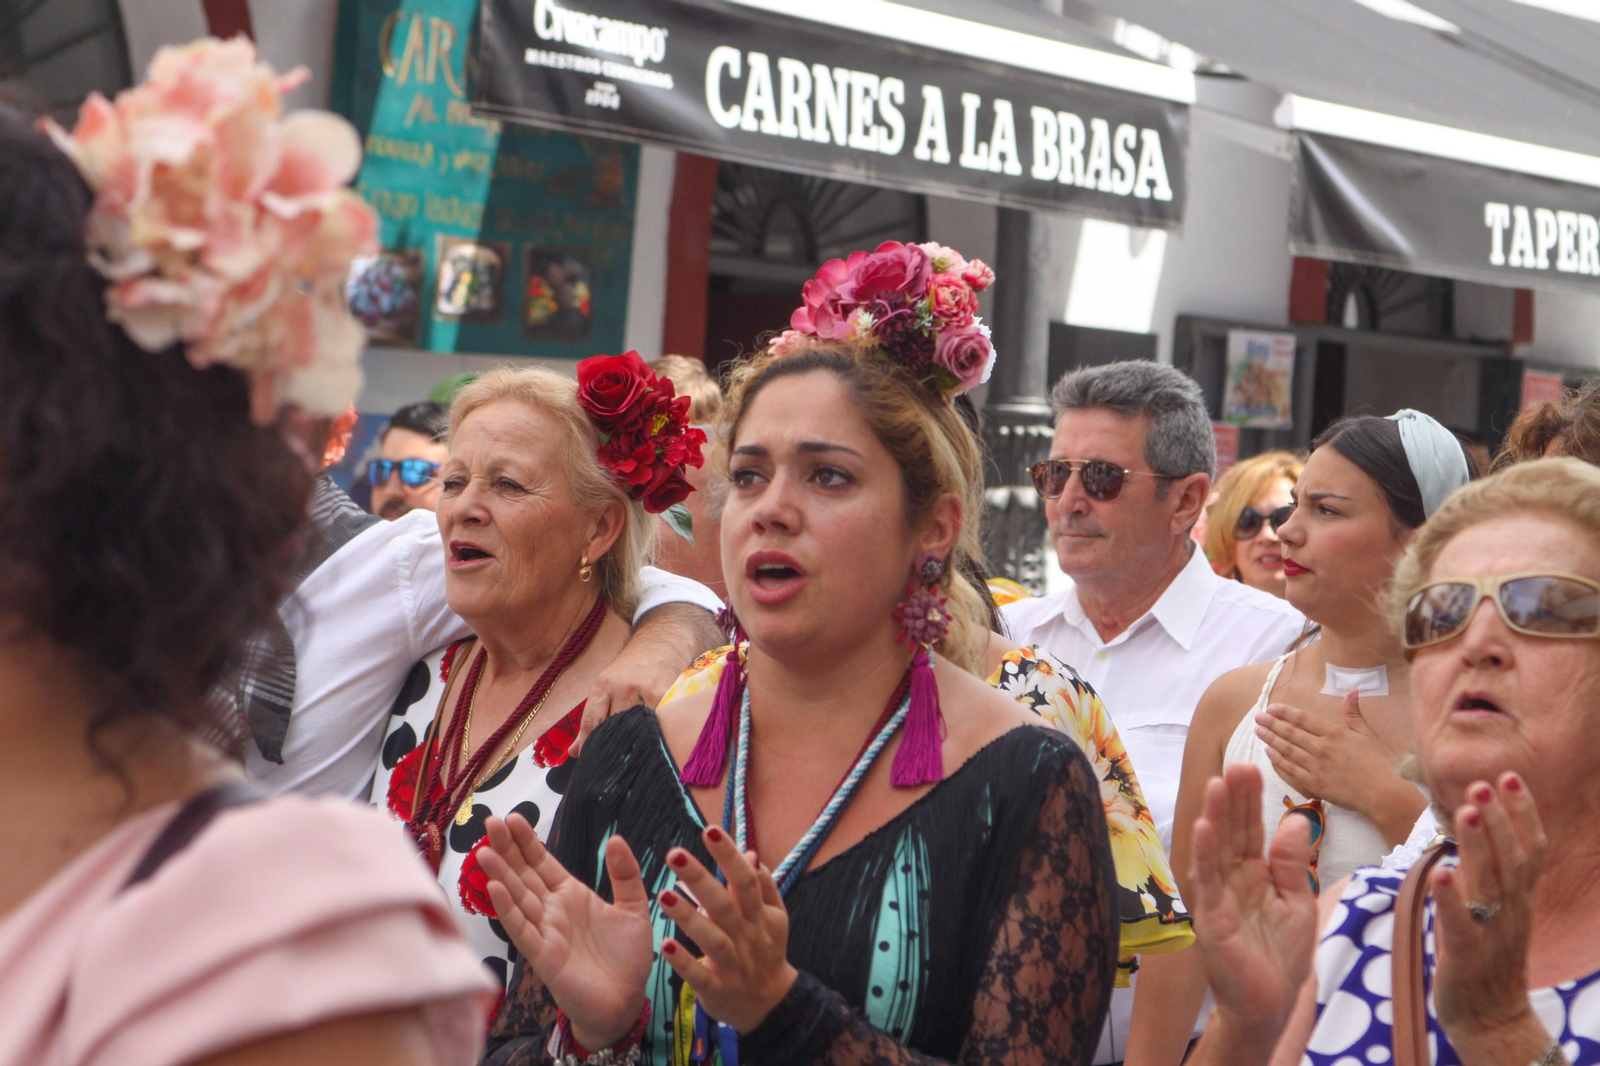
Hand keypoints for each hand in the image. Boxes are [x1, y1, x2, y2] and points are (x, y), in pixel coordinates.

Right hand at [478, 814, 653, 1049]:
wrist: (624, 1002)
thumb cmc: (626, 959)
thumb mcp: (634, 909)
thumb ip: (625, 875)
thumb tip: (615, 838)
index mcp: (571, 895)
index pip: (543, 862)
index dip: (527, 842)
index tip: (513, 818)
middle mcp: (552, 910)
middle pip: (524, 874)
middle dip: (507, 849)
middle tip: (490, 821)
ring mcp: (545, 932)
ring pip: (518, 898)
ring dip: (500, 875)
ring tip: (484, 850)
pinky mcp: (543, 956)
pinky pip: (522, 930)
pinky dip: (508, 910)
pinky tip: (494, 889)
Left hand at [573, 603, 720, 755]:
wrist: (663, 643)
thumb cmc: (631, 669)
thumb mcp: (607, 686)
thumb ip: (591, 718)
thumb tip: (574, 752)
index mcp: (604, 685)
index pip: (592, 723)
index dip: (589, 746)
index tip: (590, 761)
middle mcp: (624, 688)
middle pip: (614, 730)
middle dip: (611, 748)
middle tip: (611, 765)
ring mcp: (648, 692)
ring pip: (637, 730)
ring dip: (633, 745)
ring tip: (632, 758)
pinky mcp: (669, 696)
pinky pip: (658, 723)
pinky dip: (654, 735)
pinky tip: (652, 743)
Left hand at [657, 825, 797, 1032]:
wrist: (769, 1005)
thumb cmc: (766, 951)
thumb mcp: (774, 918)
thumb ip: (764, 886)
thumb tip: (751, 854)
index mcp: (761, 916)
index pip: (746, 880)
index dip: (729, 855)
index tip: (710, 831)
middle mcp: (747, 936)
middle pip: (725, 904)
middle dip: (700, 878)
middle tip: (674, 854)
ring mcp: (733, 964)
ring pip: (712, 938)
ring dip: (689, 917)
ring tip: (663, 895)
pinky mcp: (717, 989)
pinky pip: (699, 976)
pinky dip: (684, 962)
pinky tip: (665, 946)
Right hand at [1189, 764, 1319, 1045]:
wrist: (1269, 1003)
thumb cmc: (1281, 955)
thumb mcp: (1297, 903)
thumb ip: (1291, 863)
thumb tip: (1296, 819)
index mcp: (1254, 873)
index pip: (1251, 829)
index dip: (1251, 799)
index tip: (1252, 767)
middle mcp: (1233, 879)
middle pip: (1233, 832)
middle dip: (1234, 798)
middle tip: (1236, 763)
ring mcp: (1219, 896)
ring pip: (1216, 849)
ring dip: (1215, 816)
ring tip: (1217, 784)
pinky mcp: (1210, 918)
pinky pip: (1207, 882)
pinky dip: (1205, 854)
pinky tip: (1203, 828)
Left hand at [1256, 694, 1402, 814]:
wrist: (1383, 793)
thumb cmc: (1379, 763)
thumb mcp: (1368, 734)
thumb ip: (1354, 713)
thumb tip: (1352, 691)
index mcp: (1334, 733)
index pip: (1303, 719)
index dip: (1285, 712)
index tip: (1272, 707)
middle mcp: (1321, 747)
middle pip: (1290, 733)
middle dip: (1272, 723)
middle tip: (1258, 717)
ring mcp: (1316, 766)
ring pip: (1288, 750)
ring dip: (1271, 739)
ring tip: (1259, 731)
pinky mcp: (1314, 784)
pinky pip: (1291, 770)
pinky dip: (1278, 761)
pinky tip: (1269, 753)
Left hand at [1431, 772, 1549, 1054]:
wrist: (1492, 1019)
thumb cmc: (1486, 958)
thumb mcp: (1495, 910)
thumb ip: (1489, 874)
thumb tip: (1475, 831)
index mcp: (1520, 899)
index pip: (1531, 849)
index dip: (1523, 813)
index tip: (1510, 776)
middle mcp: (1512, 911)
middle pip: (1513, 858)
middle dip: (1500, 817)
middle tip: (1485, 780)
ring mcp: (1492, 932)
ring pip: (1490, 883)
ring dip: (1479, 844)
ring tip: (1468, 809)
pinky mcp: (1467, 955)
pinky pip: (1459, 922)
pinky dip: (1449, 896)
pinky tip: (1439, 870)